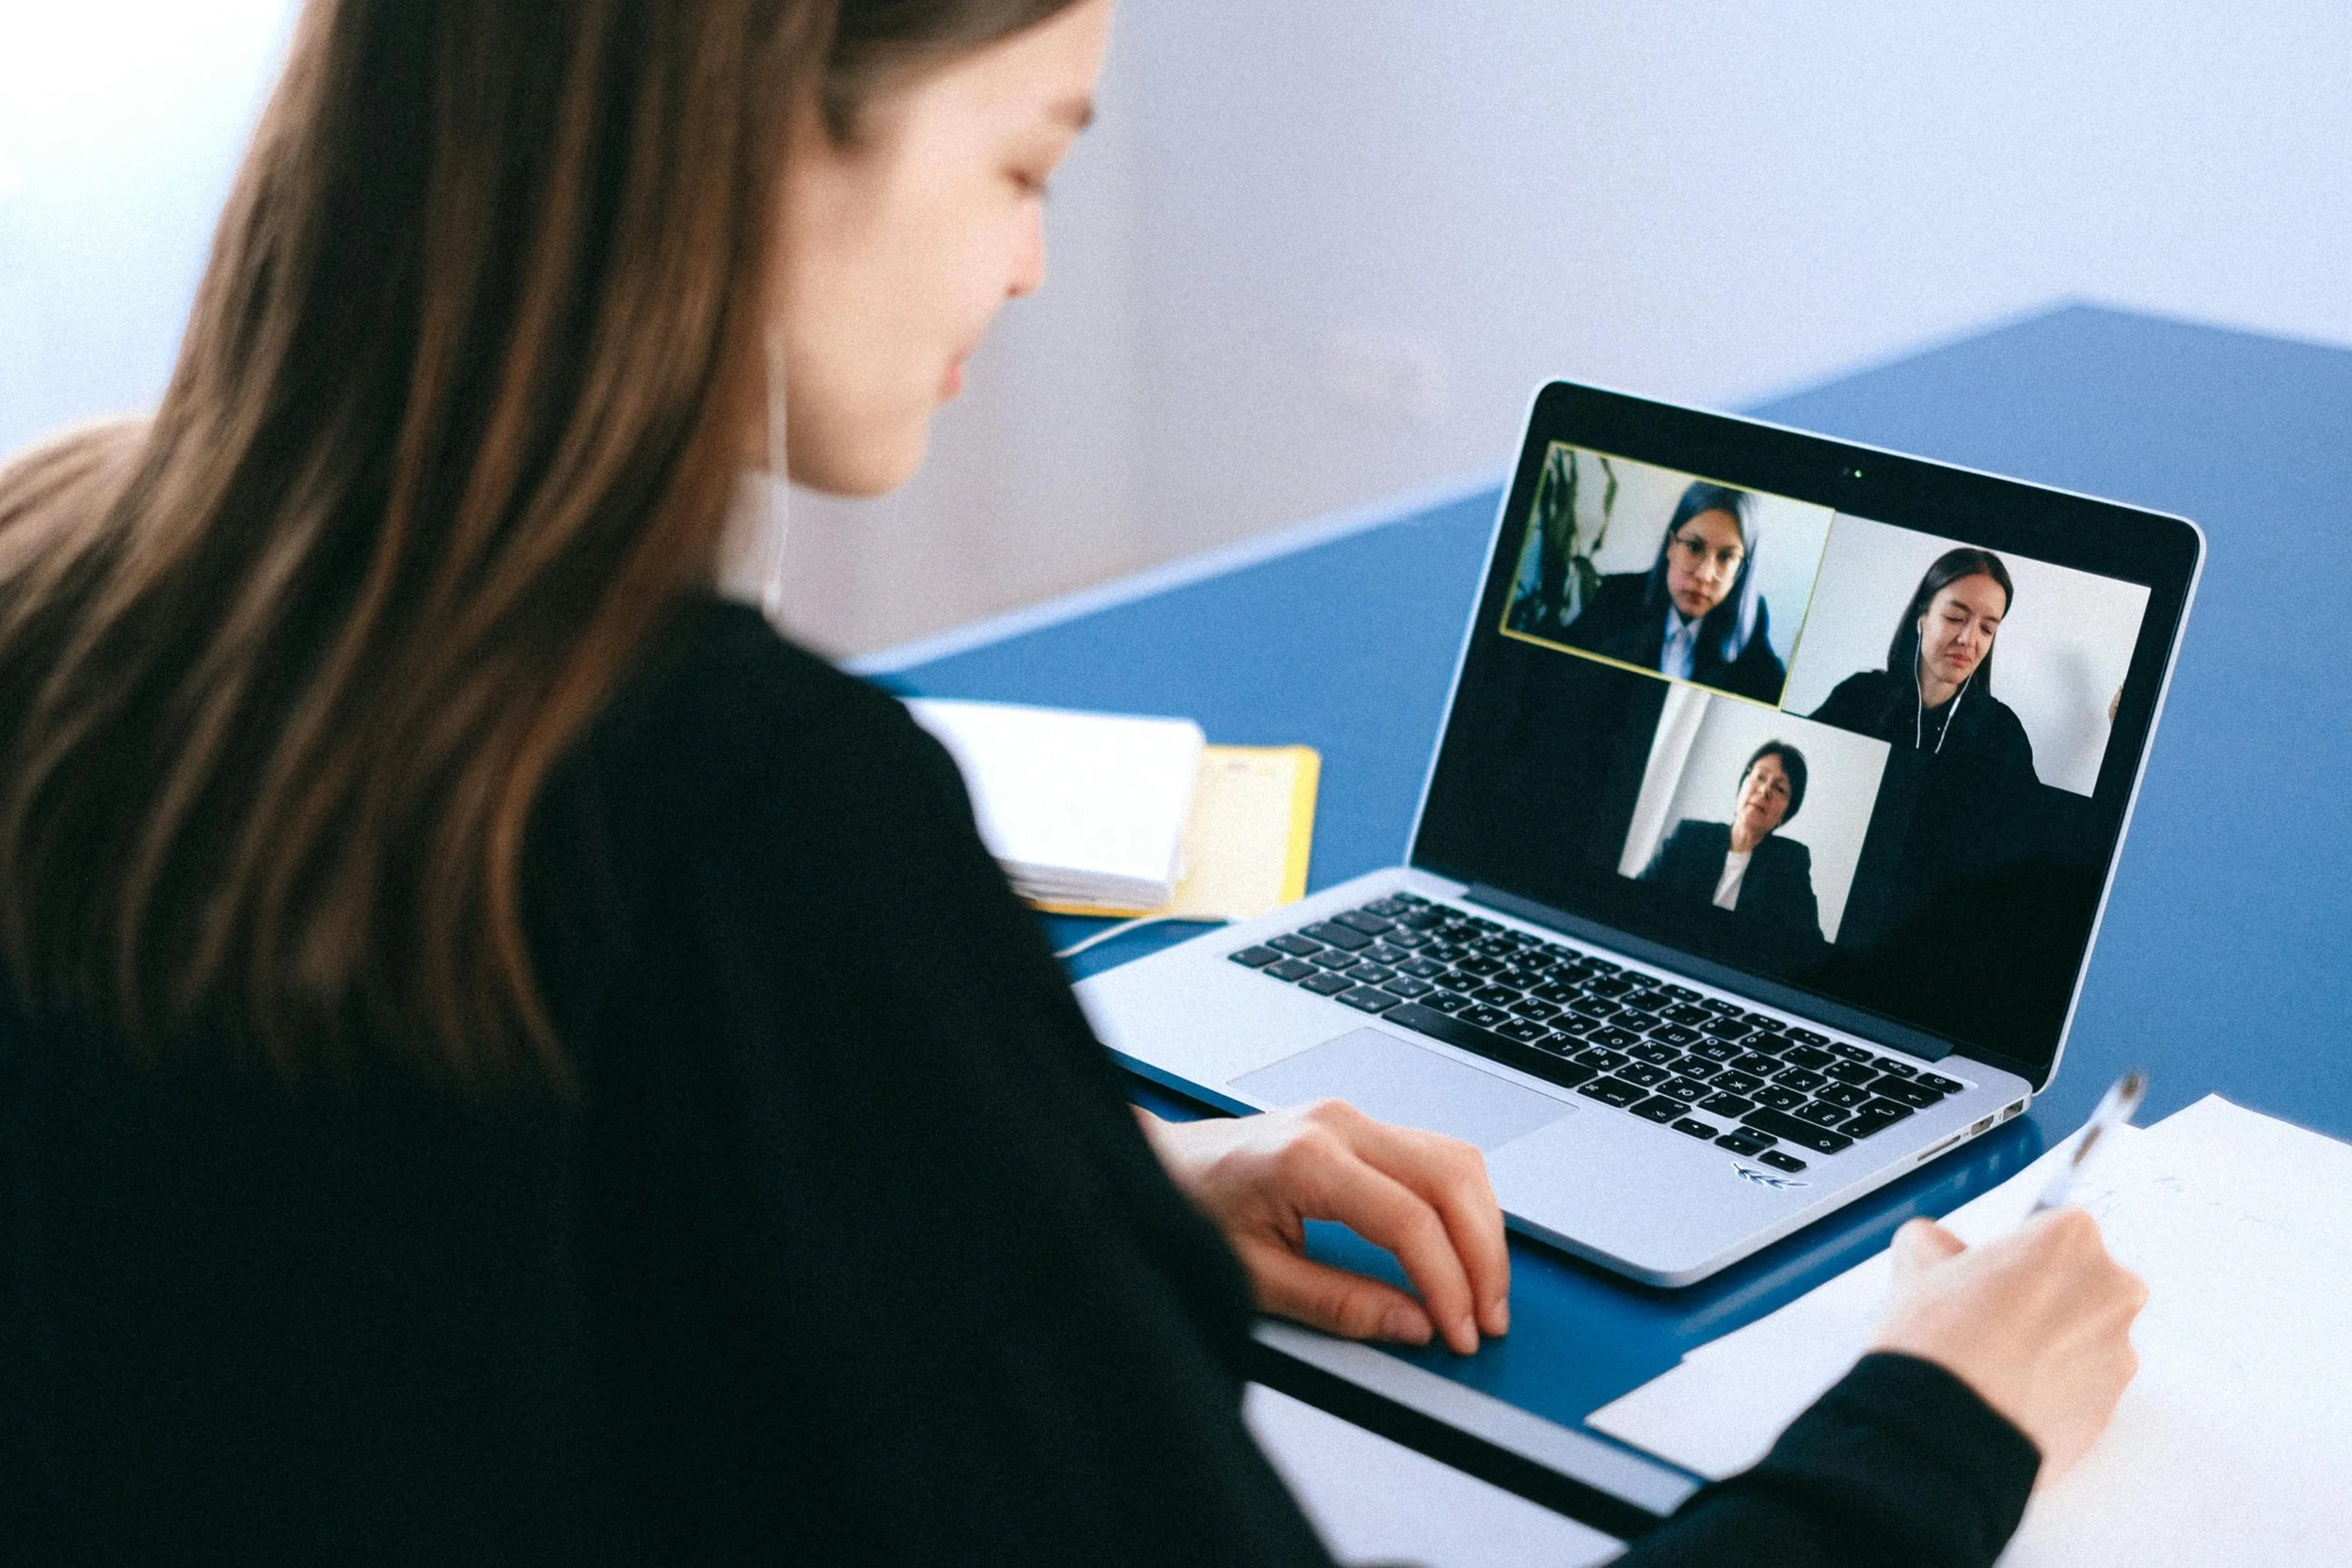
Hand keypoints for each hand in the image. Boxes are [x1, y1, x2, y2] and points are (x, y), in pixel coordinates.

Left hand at [1138, 1101, 1508, 1354]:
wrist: (1157, 1165)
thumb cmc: (1189, 1210)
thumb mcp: (1255, 1276)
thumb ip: (1339, 1304)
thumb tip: (1413, 1325)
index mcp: (1307, 1158)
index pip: (1410, 1220)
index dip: (1447, 1283)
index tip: (1459, 1330)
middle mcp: (1338, 1124)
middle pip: (1450, 1181)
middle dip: (1482, 1257)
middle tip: (1487, 1319)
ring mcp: (1350, 1117)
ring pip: (1455, 1161)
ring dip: (1482, 1228)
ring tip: (1483, 1293)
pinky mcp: (1357, 1126)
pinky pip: (1435, 1156)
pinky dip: (1462, 1205)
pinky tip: (1462, 1249)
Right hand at [1870, 1209, 2147, 1485]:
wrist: (1947, 1429)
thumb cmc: (1940, 1341)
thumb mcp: (1918, 1261)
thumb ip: (1938, 1242)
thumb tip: (1939, 1248)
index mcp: (2072, 1238)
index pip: (2054, 1230)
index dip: (2017, 1254)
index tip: (1993, 1275)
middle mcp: (2112, 1290)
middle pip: (2082, 1281)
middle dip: (2047, 1296)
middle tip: (1994, 1318)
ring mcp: (2119, 1352)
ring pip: (2085, 1336)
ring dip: (2052, 1344)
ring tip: (1997, 1364)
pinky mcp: (2112, 1407)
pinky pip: (2084, 1386)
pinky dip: (2055, 1388)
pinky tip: (2009, 1394)